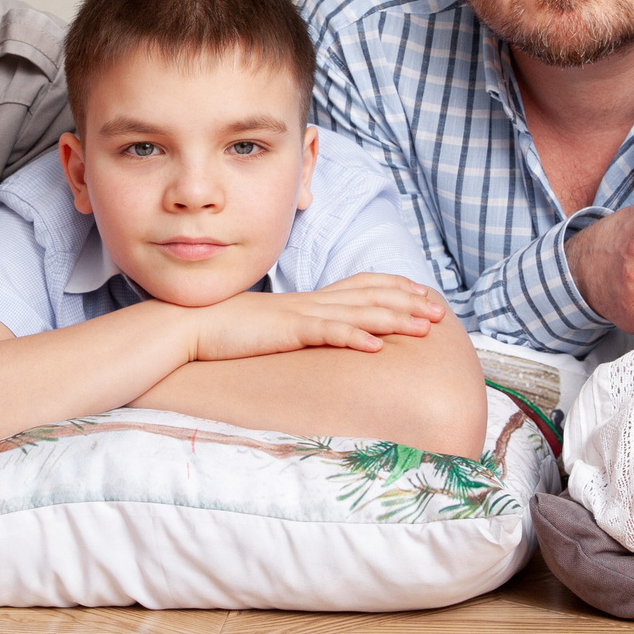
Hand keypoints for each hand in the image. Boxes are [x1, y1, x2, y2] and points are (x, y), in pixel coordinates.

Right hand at [186, 273, 446, 361]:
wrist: (193, 324)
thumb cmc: (230, 330)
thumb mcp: (274, 327)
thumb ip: (300, 327)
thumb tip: (319, 336)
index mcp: (309, 301)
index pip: (361, 286)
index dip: (395, 288)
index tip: (424, 295)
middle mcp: (312, 302)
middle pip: (370, 297)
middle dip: (409, 303)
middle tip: (440, 312)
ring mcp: (301, 315)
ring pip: (358, 313)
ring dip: (395, 319)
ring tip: (424, 327)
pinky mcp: (287, 331)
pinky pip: (326, 333)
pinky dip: (354, 338)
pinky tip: (376, 347)